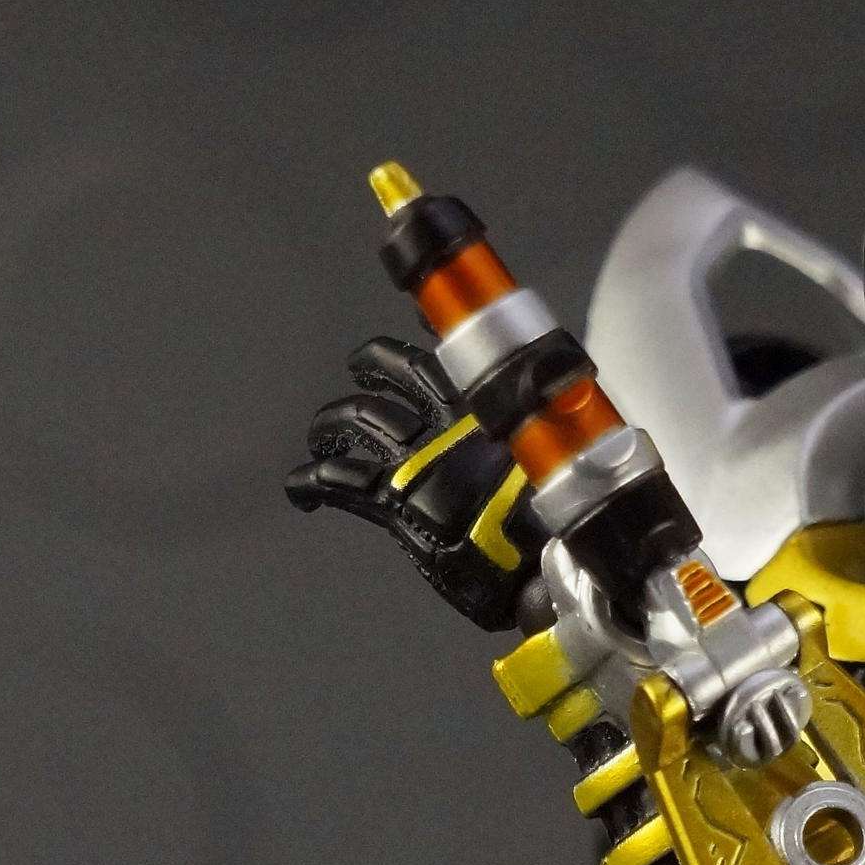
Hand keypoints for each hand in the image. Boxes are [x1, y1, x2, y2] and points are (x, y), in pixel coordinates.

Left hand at [286, 336, 543, 630]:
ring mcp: (413, 460)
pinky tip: (299, 492)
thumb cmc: (558, 518)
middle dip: (369, 370)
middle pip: (392, 376)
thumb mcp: (557, 468)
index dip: (432, 326)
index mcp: (485, 411)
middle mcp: (444, 424)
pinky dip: (309, 483)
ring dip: (331, 424)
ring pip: (355, 420)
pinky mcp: (391, 501)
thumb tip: (565, 436)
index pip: (453, 353)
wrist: (540, 556)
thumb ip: (540, 448)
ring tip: (321, 436)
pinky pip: (339, 482)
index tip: (420, 308)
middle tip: (359, 373)